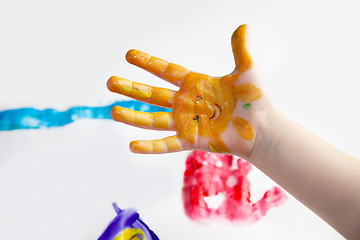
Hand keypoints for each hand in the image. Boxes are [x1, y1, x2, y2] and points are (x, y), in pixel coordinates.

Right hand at [107, 25, 270, 158]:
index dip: (148, 63)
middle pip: (153, 94)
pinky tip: (132, 145)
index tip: (128, 55)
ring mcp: (186, 123)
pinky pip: (167, 144)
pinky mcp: (191, 141)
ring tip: (113, 112)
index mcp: (195, 84)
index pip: (166, 71)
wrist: (262, 127)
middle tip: (110, 82)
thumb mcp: (247, 70)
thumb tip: (243, 27)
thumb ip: (241, 50)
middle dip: (131, 88)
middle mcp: (186, 103)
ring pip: (154, 120)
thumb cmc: (255, 99)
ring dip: (133, 117)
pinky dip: (150, 146)